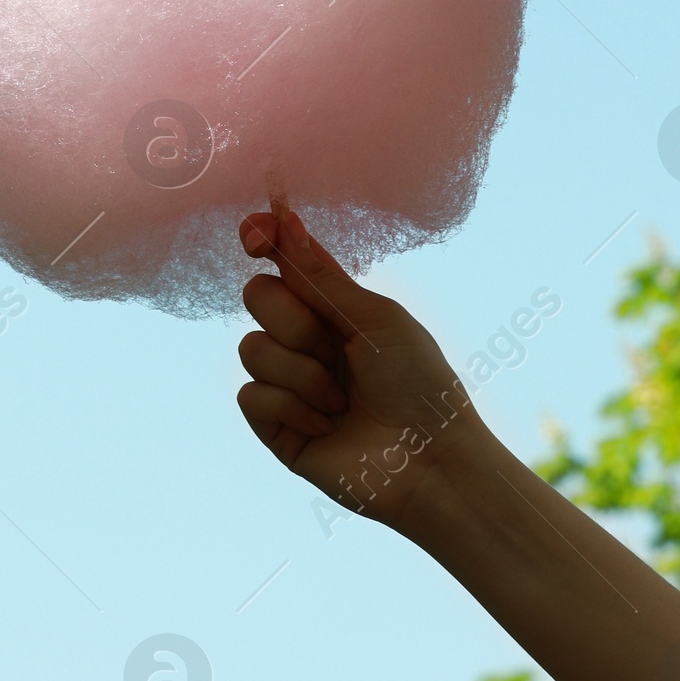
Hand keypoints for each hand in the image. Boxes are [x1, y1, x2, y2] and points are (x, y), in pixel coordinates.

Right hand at [235, 208, 478, 527]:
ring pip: (252, 348)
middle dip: (295, 322)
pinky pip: (250, 395)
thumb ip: (320, 276)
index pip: (284, 261)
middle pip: (258, 296)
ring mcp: (288, 383)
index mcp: (333, 307)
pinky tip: (326, 426)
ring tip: (342, 403)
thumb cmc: (420, 385)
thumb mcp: (374, 319)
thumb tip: (283, 218)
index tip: (255, 237)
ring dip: (302, 375)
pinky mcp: (275, 426)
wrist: (429, 461)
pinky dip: (291, 408)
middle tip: (336, 351)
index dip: (263, 239)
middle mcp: (305, 340)